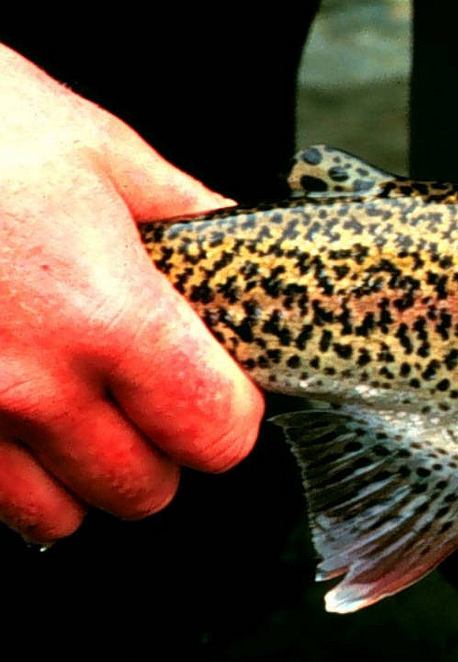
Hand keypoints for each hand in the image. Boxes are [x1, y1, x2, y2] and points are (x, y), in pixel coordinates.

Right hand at [0, 45, 264, 542]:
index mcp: (107, 315)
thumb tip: (231, 233)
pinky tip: (12, 415)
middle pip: (145, 487)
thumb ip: (179, 210)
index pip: (216, 430)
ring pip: (59, 513)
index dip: (230, 408)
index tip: (221, 382)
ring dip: (81, 473)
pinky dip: (10, 472)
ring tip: (75, 408)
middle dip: (161, 447)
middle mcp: (34, 383)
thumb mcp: (97, 149)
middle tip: (148, 393)